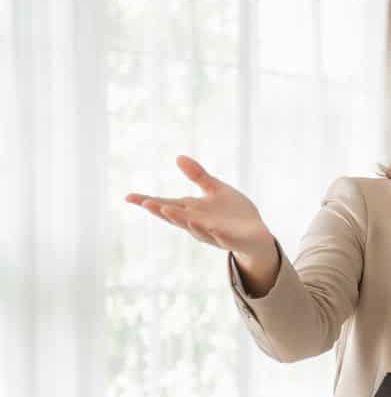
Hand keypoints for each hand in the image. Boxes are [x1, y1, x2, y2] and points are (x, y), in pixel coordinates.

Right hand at [126, 156, 275, 262]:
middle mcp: (198, 223)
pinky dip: (216, 233)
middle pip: (176, 217)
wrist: (257, 234)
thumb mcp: (215, 189)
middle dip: (161, 210)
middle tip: (146, 202)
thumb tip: (178, 157)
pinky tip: (212, 228)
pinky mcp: (232, 239)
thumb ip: (198, 176)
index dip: (148, 201)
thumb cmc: (233, 213)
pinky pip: (223, 237)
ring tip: (167, 210)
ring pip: (195, 228)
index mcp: (192, 210)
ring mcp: (214, 232)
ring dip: (182, 220)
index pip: (166, 204)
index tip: (128, 197)